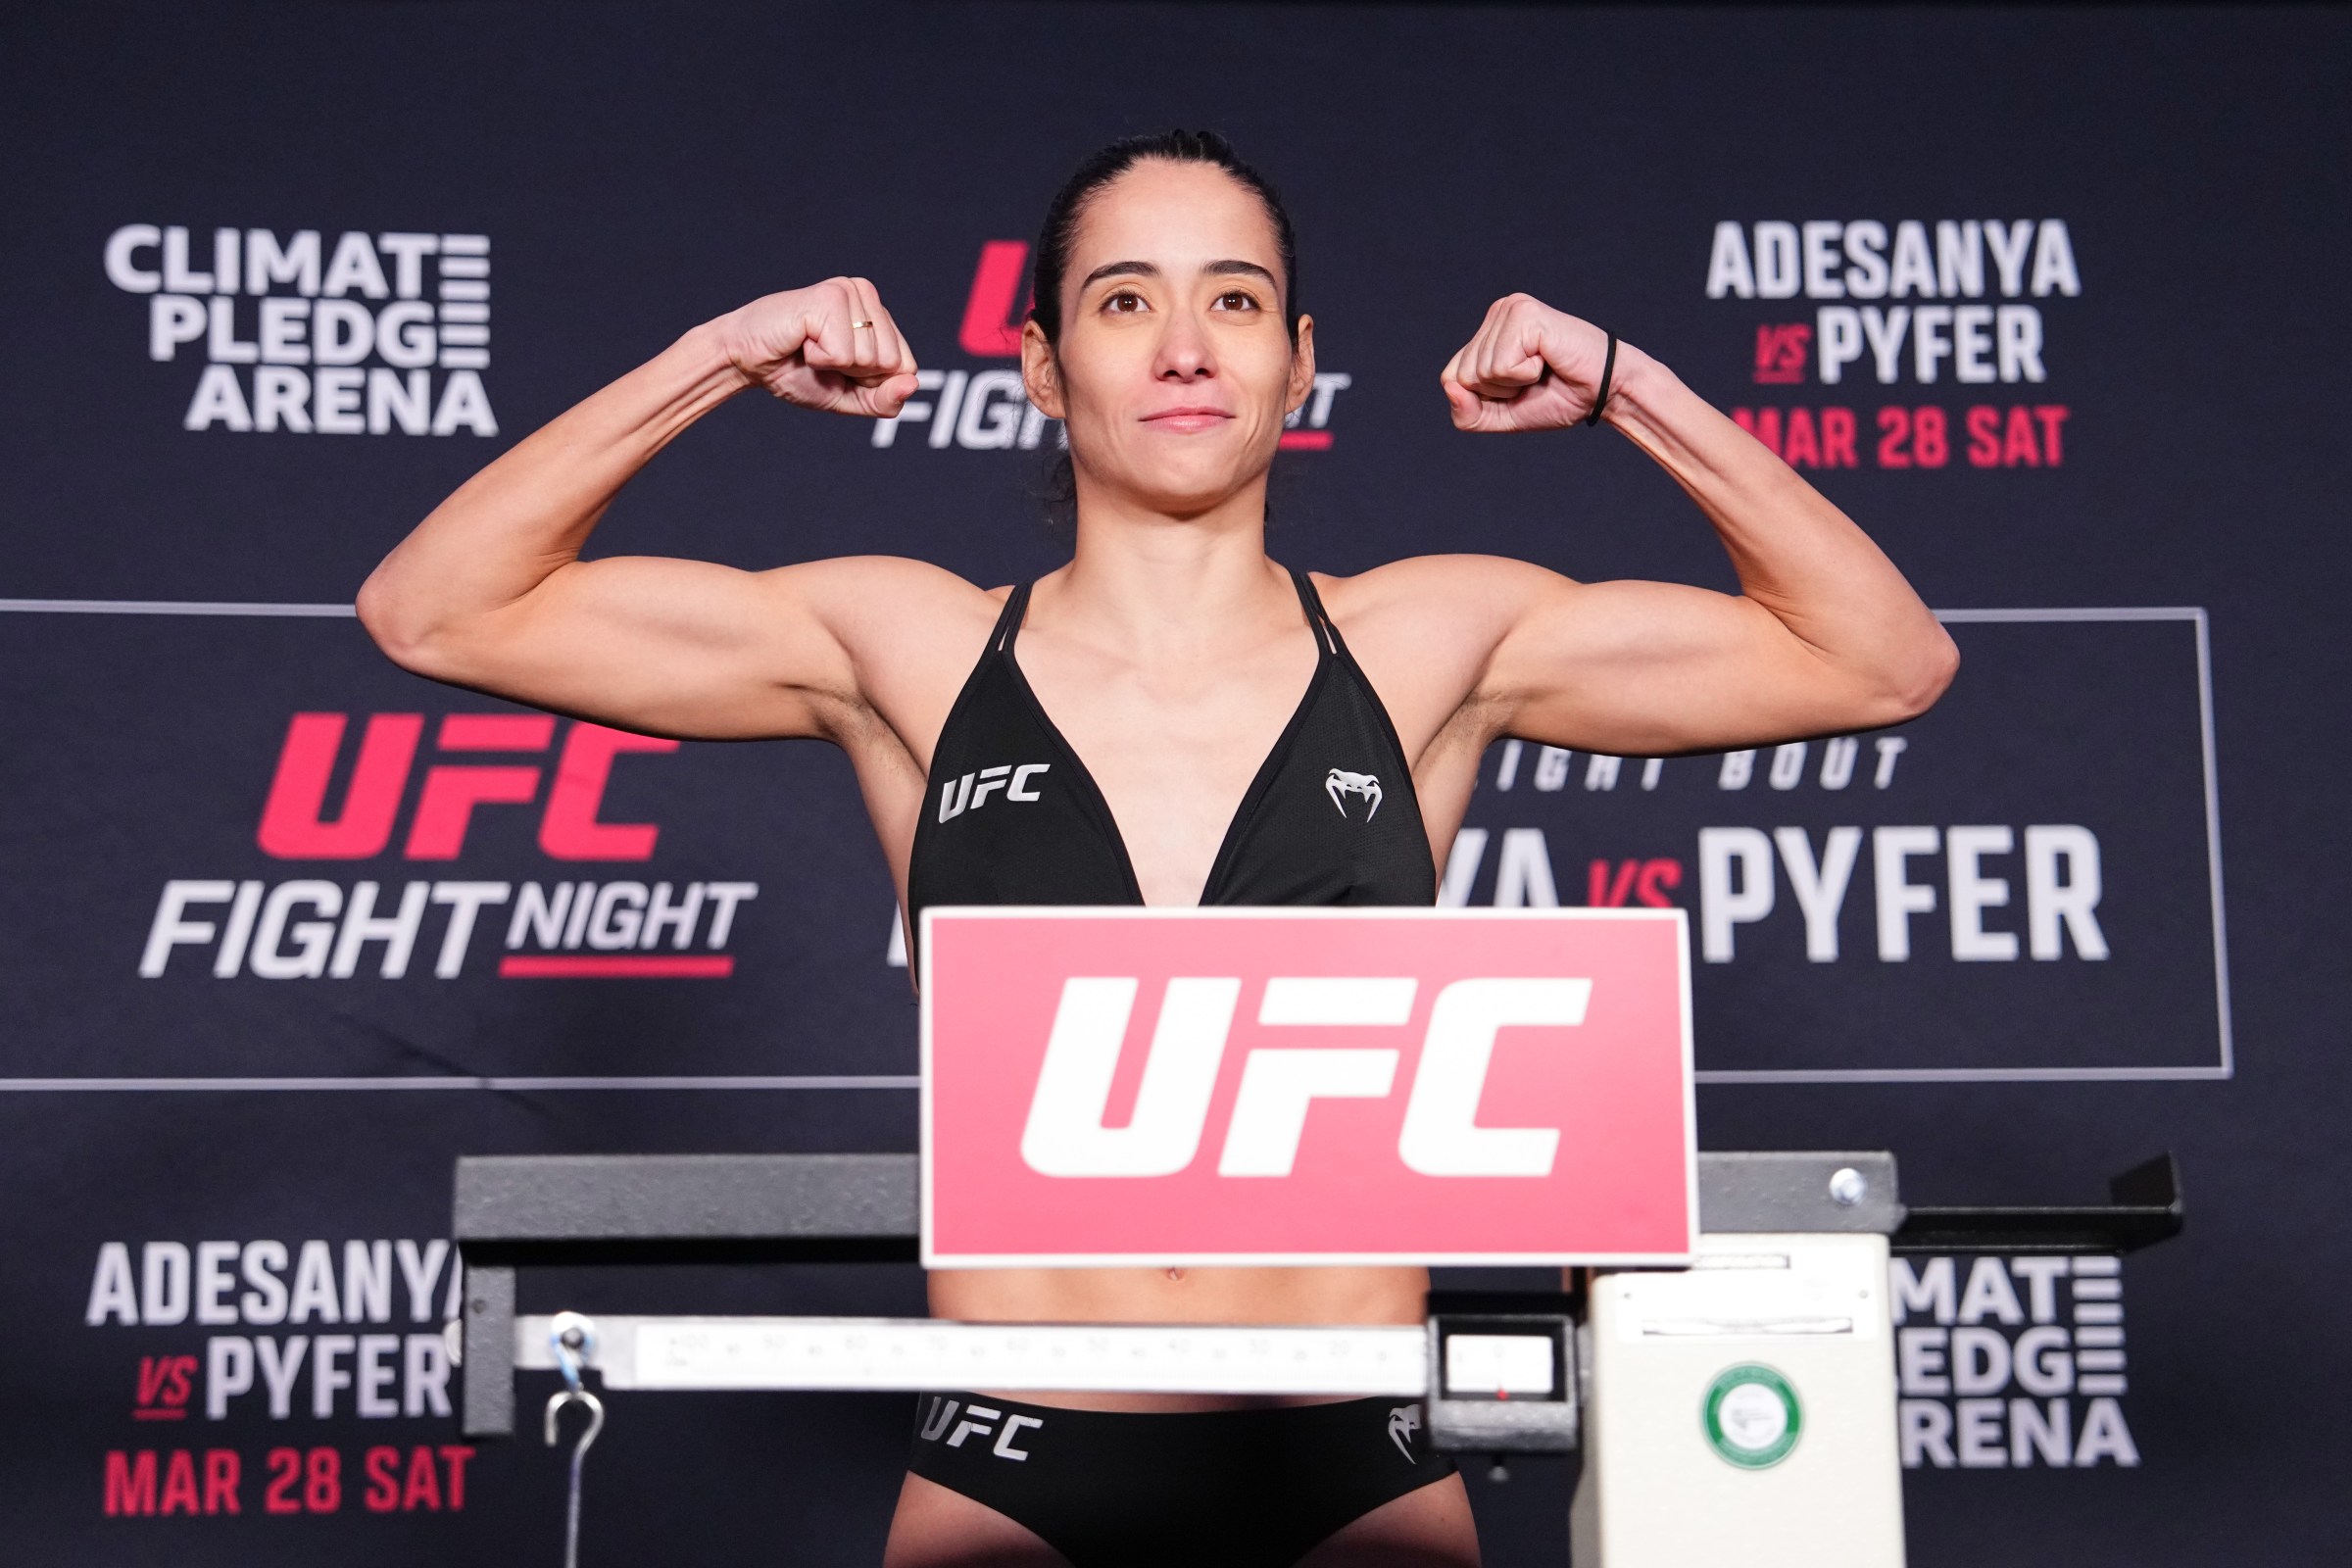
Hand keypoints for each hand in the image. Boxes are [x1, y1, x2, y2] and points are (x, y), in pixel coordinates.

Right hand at [720, 278, 920, 415]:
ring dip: (833, 364)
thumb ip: (883, 399)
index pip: (907, 368)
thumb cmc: (794, 372)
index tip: (840, 369)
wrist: (746, 360)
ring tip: (809, 345)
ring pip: (869, 358)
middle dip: (854, 374)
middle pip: (892, 363)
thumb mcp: (848, 397)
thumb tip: (912, 385)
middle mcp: (867, 295)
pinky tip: (802, 339)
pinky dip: (819, 358)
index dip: (872, 383)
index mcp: (877, 314)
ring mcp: (849, 291)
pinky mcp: (830, 297)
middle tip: (821, 355)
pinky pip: (843, 352)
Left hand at [1440, 294, 1614, 432]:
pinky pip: (1501, 366)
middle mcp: (1496, 313)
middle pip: (1463, 375)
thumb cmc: (1559, 398)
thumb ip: (1467, 413)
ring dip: (1515, 383)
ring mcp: (1509, 309)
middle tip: (1535, 378)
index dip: (1483, 398)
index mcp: (1488, 332)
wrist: (1604, 393)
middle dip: (1499, 392)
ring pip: (1480, 371)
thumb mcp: (1502, 415)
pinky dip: (1526, 374)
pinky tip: (1547, 358)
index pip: (1451, 377)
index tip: (1519, 388)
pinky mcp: (1524, 314)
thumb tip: (1449, 388)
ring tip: (1542, 367)